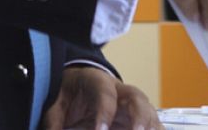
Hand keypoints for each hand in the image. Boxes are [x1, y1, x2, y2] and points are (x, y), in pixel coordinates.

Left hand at [40, 66, 161, 129]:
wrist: (81, 84)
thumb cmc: (70, 94)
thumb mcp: (55, 105)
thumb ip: (54, 122)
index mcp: (97, 82)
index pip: (104, 94)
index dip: (104, 113)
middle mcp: (121, 91)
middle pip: (136, 97)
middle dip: (139, 116)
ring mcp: (133, 104)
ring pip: (149, 112)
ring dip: (151, 126)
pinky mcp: (139, 118)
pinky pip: (153, 125)